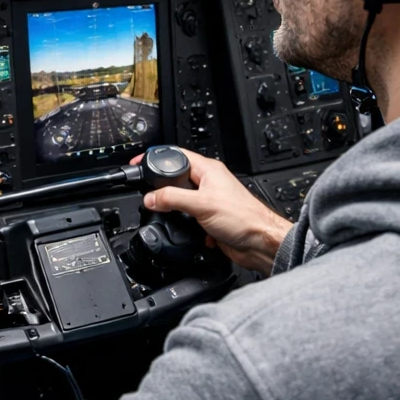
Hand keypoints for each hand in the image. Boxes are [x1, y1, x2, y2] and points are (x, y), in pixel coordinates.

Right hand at [135, 149, 292, 274]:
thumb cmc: (243, 218)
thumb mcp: (201, 204)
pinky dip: (186, 226)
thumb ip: (172, 198)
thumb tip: (150, 197)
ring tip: (170, 216)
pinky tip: (190, 231)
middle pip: (176, 179)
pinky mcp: (210, 219)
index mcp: (208, 170)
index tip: (140, 162)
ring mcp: (210, 201)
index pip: (176, 156)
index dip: (156, 157)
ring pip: (182, 201)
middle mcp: (209, 182)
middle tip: (150, 196)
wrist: (259, 243)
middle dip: (163, 189)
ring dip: (176, 211)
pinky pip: (189, 219)